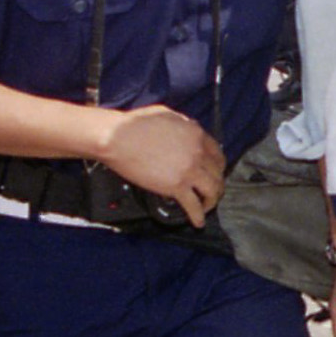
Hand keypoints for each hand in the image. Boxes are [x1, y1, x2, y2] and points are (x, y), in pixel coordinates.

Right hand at [99, 107, 225, 224]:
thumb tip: (189, 128)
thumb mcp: (166, 114)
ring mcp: (189, 170)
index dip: (218, 167)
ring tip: (206, 207)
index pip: (218, 154)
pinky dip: (198, 216)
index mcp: (196, 134)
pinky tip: (198, 222)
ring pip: (212, 190)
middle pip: (218, 174)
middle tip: (212, 192)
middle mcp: (197, 152)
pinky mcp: (176, 186)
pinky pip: (193, 205)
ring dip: (212, 201)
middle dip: (217, 185)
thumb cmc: (134, 124)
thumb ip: (183, 123)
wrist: (117, 137)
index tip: (214, 173)